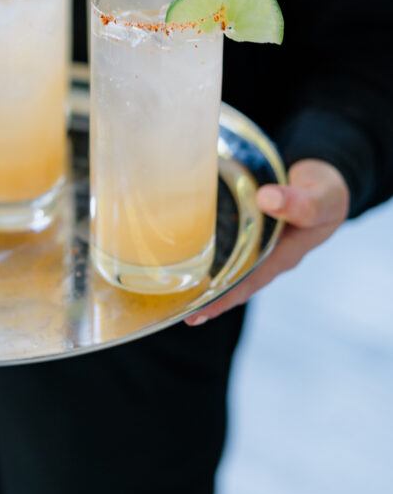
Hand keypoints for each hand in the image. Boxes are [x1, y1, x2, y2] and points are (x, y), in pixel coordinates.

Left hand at [185, 159, 349, 324]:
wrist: (325, 181)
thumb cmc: (325, 194)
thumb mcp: (321, 197)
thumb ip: (299, 202)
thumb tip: (266, 199)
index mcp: (283, 255)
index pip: (247, 283)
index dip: (222, 298)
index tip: (196, 312)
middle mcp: (266, 256)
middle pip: (230, 281)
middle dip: (203, 296)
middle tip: (171, 308)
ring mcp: (255, 245)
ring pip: (223, 264)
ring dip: (199, 274)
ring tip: (168, 288)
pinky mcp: (245, 229)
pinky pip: (222, 244)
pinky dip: (203, 247)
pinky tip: (181, 247)